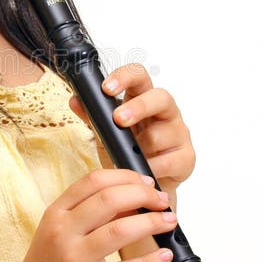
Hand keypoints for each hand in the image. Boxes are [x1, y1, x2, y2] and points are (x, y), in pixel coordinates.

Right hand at [7, 168, 176, 261]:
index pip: (93, 181)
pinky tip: (164, 256)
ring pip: (120, 230)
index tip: (146, 182)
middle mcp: (62, 231)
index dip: (126, 177)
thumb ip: (90, 213)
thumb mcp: (59, 230)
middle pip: (109, 199)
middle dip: (143, 195)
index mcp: (56, 212)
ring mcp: (73, 259)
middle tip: (161, 201)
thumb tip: (133, 198)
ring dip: (151, 223)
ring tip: (168, 221)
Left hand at [69, 63, 195, 194]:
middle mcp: (165, 113)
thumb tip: (76, 101)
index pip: (139, 77)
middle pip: (160, 97)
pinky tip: (141, 170)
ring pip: (162, 133)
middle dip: (139, 107)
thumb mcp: (106, 133)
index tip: (107, 88)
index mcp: (144, 99)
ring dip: (141, 145)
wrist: (144, 184)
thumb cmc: (128, 150)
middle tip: (119, 119)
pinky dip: (152, 166)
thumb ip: (93, 117)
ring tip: (126, 155)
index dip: (125, 77)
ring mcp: (178, 134)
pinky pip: (171, 161)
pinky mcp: (186, 158)